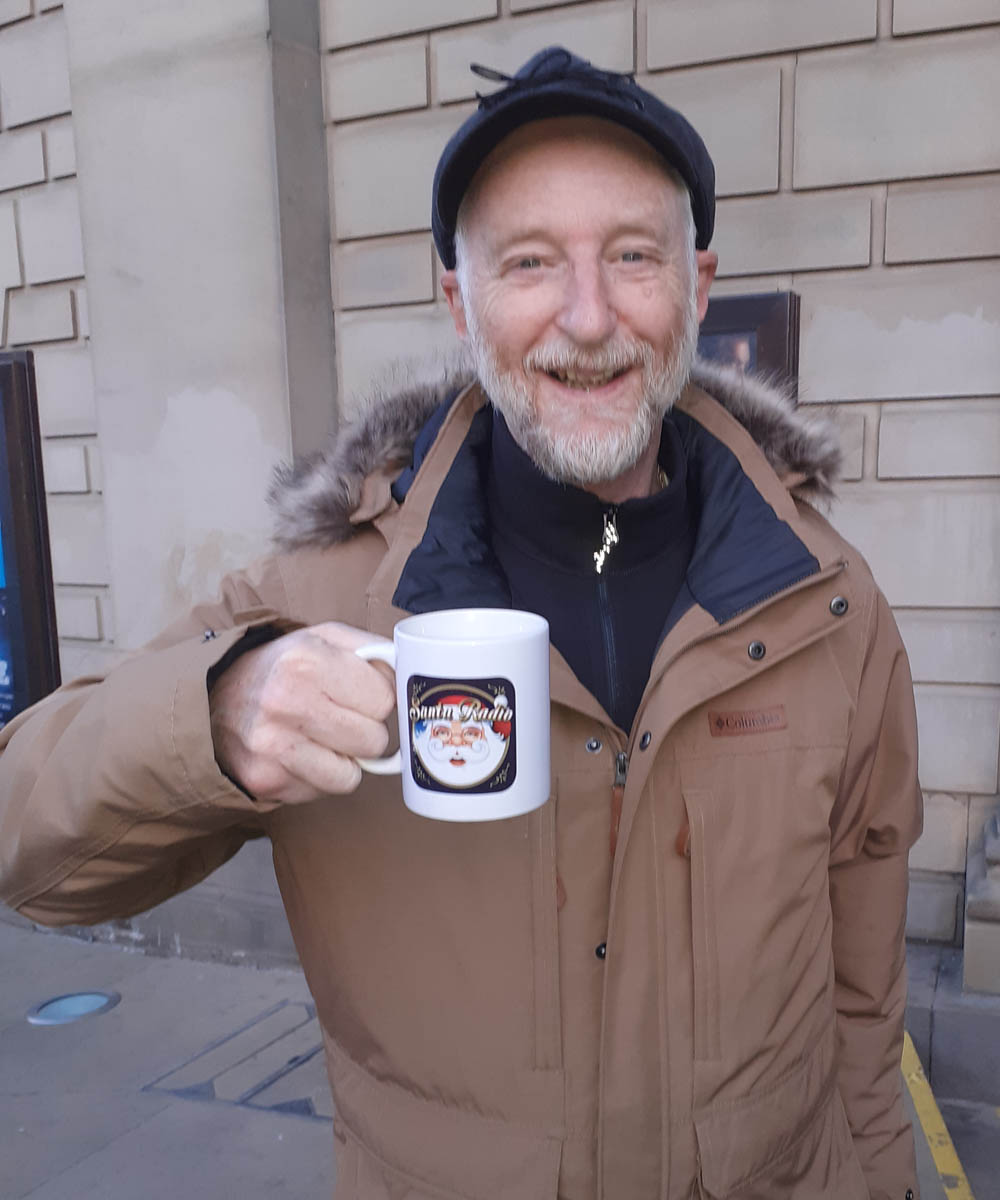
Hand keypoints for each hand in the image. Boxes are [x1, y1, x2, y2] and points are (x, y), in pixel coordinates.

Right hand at [209, 622, 395, 802]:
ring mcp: (272, 746)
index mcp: (306, 659)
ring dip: (345, 760)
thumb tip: (410, 673)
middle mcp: (286, 701)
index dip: (377, 698)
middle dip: (365, 731)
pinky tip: (301, 754)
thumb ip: (371, 650)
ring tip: (320, 737)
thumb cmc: (280, 667)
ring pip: (353, 776)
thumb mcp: (322, 637)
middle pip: (373, 740)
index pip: (384, 699)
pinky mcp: (265, 780)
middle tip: (339, 717)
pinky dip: (320, 777)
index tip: (357, 694)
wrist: (212, 698)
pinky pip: (323, 791)